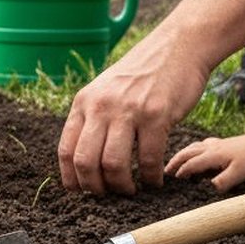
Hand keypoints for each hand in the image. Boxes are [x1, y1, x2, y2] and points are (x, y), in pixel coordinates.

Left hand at [57, 37, 208, 194]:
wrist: (178, 47)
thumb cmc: (142, 75)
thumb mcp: (105, 91)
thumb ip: (92, 118)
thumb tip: (83, 160)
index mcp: (84, 103)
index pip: (66, 150)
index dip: (71, 178)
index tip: (80, 192)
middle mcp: (100, 107)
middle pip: (85, 161)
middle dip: (94, 187)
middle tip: (107, 196)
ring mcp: (128, 110)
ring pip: (113, 163)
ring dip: (121, 186)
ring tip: (130, 191)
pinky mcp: (157, 114)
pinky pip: (148, 158)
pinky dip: (150, 176)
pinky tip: (154, 181)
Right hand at [164, 133, 244, 191]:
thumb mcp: (240, 174)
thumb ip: (222, 182)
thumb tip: (208, 190)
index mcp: (213, 155)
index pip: (190, 164)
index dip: (180, 172)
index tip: (171, 180)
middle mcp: (214, 148)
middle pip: (188, 152)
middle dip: (175, 161)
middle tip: (166, 170)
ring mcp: (221, 144)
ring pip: (195, 147)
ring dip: (184, 154)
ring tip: (178, 161)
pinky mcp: (228, 144)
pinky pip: (206, 144)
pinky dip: (198, 148)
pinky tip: (202, 152)